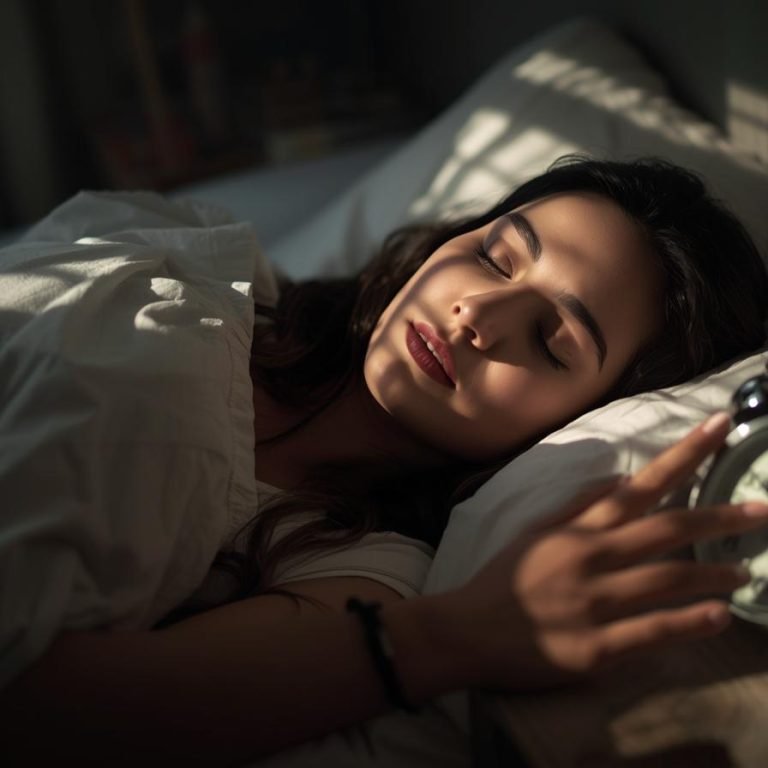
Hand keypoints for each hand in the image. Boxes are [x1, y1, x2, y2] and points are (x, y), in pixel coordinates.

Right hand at [450, 412, 767, 689]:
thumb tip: (623, 481)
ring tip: (746, 572)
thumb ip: (579, 506)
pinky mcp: (596, 647)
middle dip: (721, 517)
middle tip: (763, 511)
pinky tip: (719, 617)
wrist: (467, 630)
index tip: (720, 428)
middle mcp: (592, 558)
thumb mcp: (536, 531)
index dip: (684, 455)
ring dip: (714, 574)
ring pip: (668, 580)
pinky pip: (652, 631)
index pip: (641, 484)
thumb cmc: (503, 579)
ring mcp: (596, 603)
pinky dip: (690, 622)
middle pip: (668, 529)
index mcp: (578, 530)